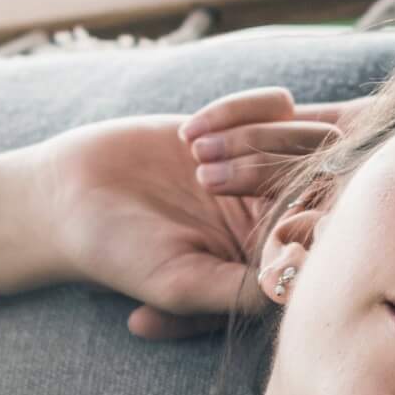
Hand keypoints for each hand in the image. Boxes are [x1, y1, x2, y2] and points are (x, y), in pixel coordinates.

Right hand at [38, 90, 355, 341]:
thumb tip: (300, 289)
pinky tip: (187, 136)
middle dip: (268, 172)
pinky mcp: (241, 123)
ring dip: (249, 142)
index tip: (260, 214)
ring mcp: (262, 164)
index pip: (324, 234)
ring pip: (301, 137)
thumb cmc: (121, 255)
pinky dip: (237, 111)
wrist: (69, 198)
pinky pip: (274, 104)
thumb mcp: (180, 283)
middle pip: (321, 179)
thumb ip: (242, 290)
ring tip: (192, 163)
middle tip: (204, 180)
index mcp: (271, 257)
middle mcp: (276, 210)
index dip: (309, 219)